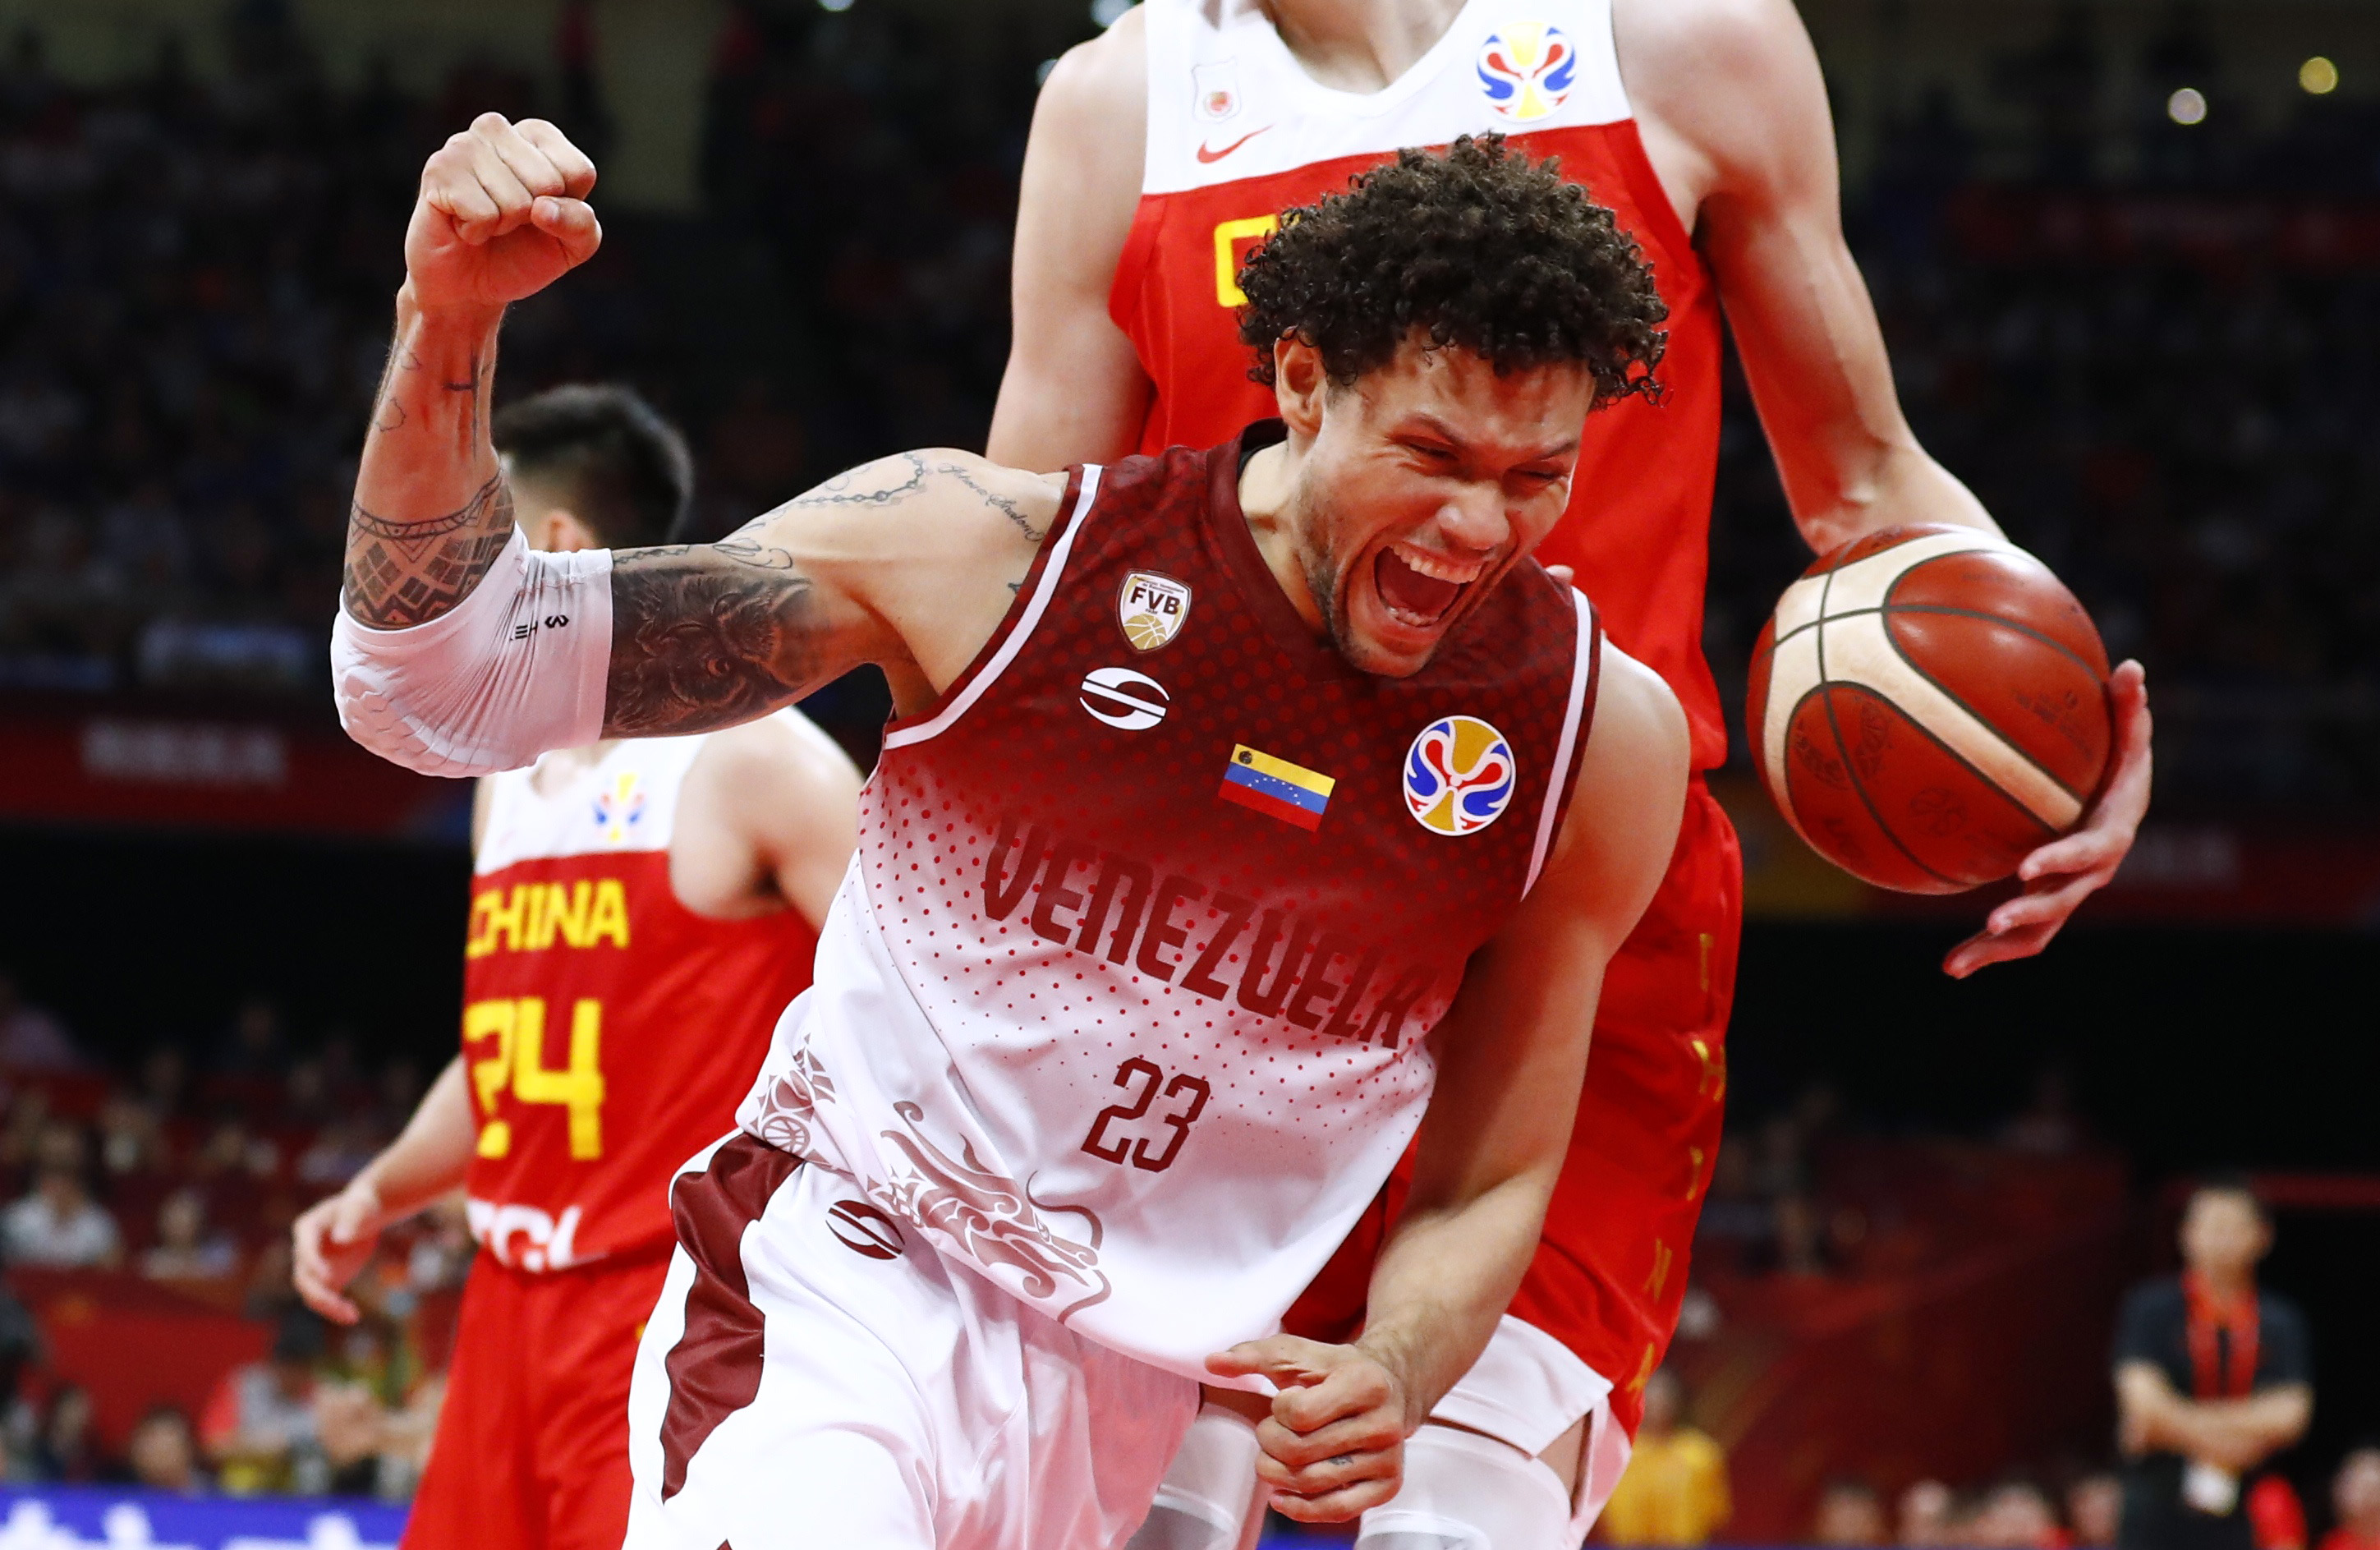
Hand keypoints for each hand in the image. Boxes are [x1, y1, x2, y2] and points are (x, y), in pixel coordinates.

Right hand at [292, 1178, 386, 1324]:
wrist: (365, 1215)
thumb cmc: (361, 1205)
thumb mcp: (359, 1206)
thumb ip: (351, 1219)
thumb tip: (341, 1239)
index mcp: (306, 1228)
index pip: (304, 1250)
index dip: (313, 1264)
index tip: (328, 1277)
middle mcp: (304, 1251)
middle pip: (303, 1278)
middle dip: (319, 1293)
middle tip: (339, 1305)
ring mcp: (313, 1267)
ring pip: (312, 1293)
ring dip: (328, 1307)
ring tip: (351, 1316)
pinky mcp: (326, 1279)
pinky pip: (325, 1298)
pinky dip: (335, 1309)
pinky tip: (352, 1316)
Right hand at [405, 113, 599, 316]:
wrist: (469, 284)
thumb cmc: (523, 254)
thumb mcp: (573, 245)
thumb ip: (581, 223)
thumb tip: (543, 208)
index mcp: (537, 134)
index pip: (579, 172)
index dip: (567, 208)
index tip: (542, 213)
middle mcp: (497, 129)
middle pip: (548, 183)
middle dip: (532, 218)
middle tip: (507, 219)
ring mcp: (463, 145)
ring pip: (516, 201)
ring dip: (503, 225)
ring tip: (484, 220)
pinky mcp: (438, 170)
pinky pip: (483, 214)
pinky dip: (477, 232)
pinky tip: (462, 224)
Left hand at [1207, 1335, 1410, 1521]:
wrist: (1391, 1385)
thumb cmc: (1335, 1370)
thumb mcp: (1299, 1354)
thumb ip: (1254, 1354)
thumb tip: (1212, 1362)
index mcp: (1365, 1383)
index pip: (1299, 1414)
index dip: (1278, 1411)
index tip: (1286, 1401)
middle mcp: (1384, 1423)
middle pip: (1300, 1452)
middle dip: (1270, 1442)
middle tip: (1272, 1431)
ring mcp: (1388, 1458)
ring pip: (1312, 1482)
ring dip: (1276, 1474)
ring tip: (1275, 1456)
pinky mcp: (1388, 1485)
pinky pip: (1336, 1510)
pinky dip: (1300, 1509)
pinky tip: (1280, 1496)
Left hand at [1945, 659, 2150, 977]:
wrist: (2119, 804)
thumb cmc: (2120, 763)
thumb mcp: (2130, 735)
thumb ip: (2130, 707)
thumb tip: (2131, 666)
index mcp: (2110, 836)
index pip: (2088, 853)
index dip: (2061, 860)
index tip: (2027, 866)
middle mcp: (2090, 875)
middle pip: (2061, 903)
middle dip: (2028, 913)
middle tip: (1992, 919)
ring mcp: (2066, 894)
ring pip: (2037, 933)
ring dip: (1998, 950)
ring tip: (1954, 966)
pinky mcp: (2044, 903)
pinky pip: (2019, 936)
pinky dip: (1986, 953)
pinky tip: (1949, 968)